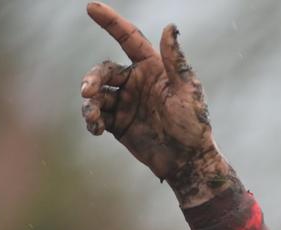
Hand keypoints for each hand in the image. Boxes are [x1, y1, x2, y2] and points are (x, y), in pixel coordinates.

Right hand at [79, 3, 234, 206]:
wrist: (188, 161)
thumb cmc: (193, 125)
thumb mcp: (187, 91)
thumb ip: (175, 61)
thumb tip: (171, 26)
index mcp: (152, 68)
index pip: (128, 39)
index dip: (110, 22)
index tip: (91, 7)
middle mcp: (136, 82)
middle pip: (104, 70)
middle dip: (92, 78)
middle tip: (86, 91)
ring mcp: (125, 102)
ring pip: (97, 94)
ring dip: (90, 104)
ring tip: (93, 118)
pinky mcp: (118, 123)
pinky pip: (97, 116)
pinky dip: (92, 121)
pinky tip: (96, 129)